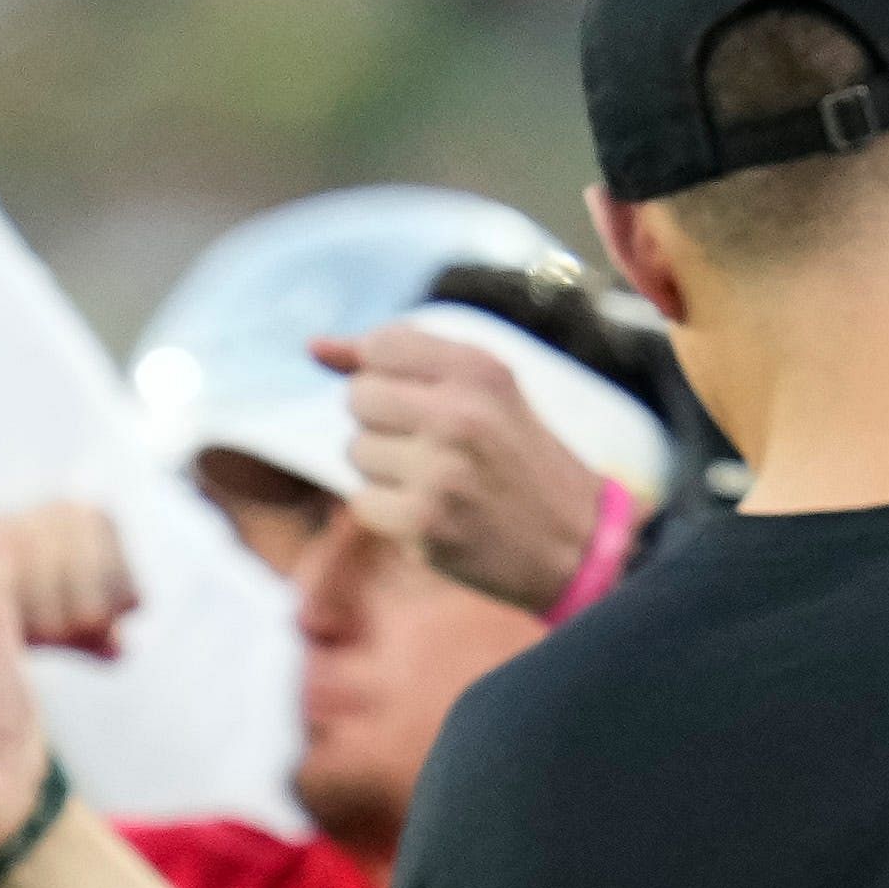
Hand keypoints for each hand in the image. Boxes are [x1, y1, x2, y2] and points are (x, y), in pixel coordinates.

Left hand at [316, 322, 605, 613]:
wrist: (575, 541)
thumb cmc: (516, 457)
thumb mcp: (482, 392)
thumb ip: (402, 360)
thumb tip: (313, 347)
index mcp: (480, 371)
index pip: (381, 346)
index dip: (382, 372)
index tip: (412, 397)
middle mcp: (460, 414)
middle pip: (358, 398)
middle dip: (380, 423)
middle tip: (429, 445)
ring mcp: (440, 470)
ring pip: (356, 452)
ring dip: (384, 470)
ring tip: (437, 480)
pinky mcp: (424, 522)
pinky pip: (363, 502)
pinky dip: (389, 512)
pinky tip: (432, 513)